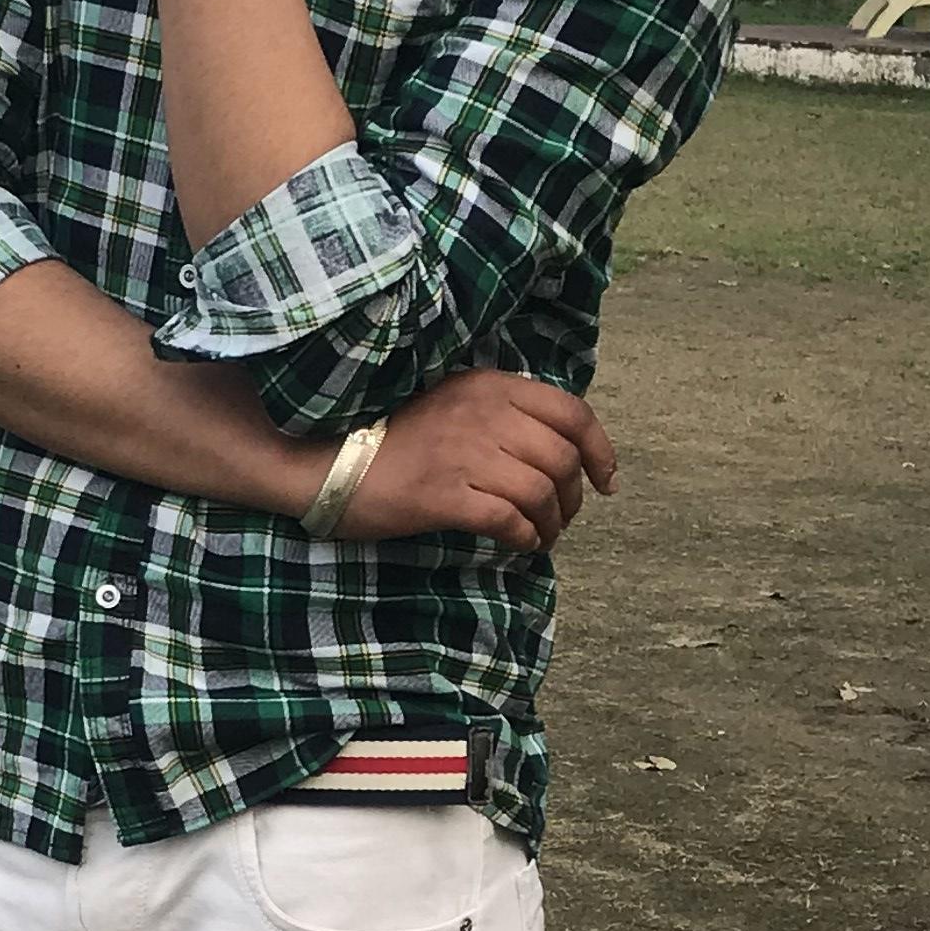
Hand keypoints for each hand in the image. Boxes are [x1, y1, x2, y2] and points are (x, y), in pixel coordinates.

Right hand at [339, 371, 617, 555]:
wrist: (324, 459)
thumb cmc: (389, 436)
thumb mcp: (451, 402)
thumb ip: (499, 413)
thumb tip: (554, 448)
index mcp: (489, 386)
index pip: (572, 412)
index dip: (600, 450)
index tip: (605, 480)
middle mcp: (483, 413)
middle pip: (561, 458)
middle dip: (573, 497)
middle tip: (562, 519)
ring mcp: (463, 453)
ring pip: (540, 492)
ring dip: (552, 523)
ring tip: (540, 537)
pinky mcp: (443, 494)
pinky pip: (507, 519)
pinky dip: (523, 537)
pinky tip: (517, 544)